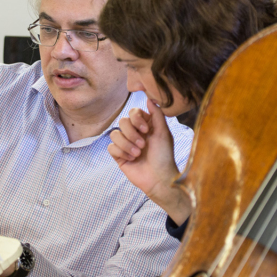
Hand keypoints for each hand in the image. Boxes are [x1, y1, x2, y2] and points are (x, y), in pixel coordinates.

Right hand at [108, 98, 190, 224]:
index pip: (133, 112)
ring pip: (114, 134)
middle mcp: (135, 133)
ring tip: (138, 154)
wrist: (159, 178)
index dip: (137, 119)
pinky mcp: (119, 156)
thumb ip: (157, 113)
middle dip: (132, 134)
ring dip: (127, 144)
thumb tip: (149, 98)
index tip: (146, 130)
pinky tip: (131, 159)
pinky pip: (111, 147)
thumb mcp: (163, 132)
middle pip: (122, 122)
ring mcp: (126, 144)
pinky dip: (121, 152)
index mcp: (145, 126)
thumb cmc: (164, 156)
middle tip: (143, 145)